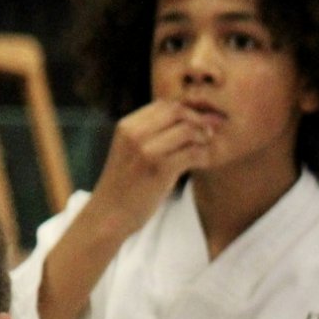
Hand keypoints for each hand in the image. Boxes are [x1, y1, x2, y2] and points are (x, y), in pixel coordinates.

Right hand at [89, 100, 218, 233]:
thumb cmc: (124, 185)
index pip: (164, 105)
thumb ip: (147, 134)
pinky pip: (192, 153)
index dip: (187, 110)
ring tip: (206, 149)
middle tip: (209, 133)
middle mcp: (135, 133)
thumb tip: (178, 122)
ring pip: (187, 131)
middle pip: (178, 112)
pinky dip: (203, 156)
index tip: (199, 122)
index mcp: (127, 125)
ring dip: (203, 139)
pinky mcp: (160, 169)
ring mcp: (147, 150)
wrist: (109, 214)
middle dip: (198, 120)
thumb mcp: (129, 151)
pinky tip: (203, 163)